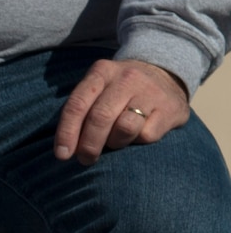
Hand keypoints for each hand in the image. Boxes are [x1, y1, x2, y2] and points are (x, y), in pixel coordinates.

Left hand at [53, 58, 188, 165]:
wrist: (167, 75)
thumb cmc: (120, 93)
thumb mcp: (98, 91)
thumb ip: (81, 113)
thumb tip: (66, 150)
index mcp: (101, 72)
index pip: (77, 105)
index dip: (66, 133)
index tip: (62, 155)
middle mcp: (126, 78)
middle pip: (100, 118)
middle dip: (88, 145)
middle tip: (86, 159)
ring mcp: (150, 91)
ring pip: (124, 128)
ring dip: (115, 143)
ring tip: (116, 142)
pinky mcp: (170, 107)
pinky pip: (146, 135)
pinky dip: (138, 141)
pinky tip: (139, 134)